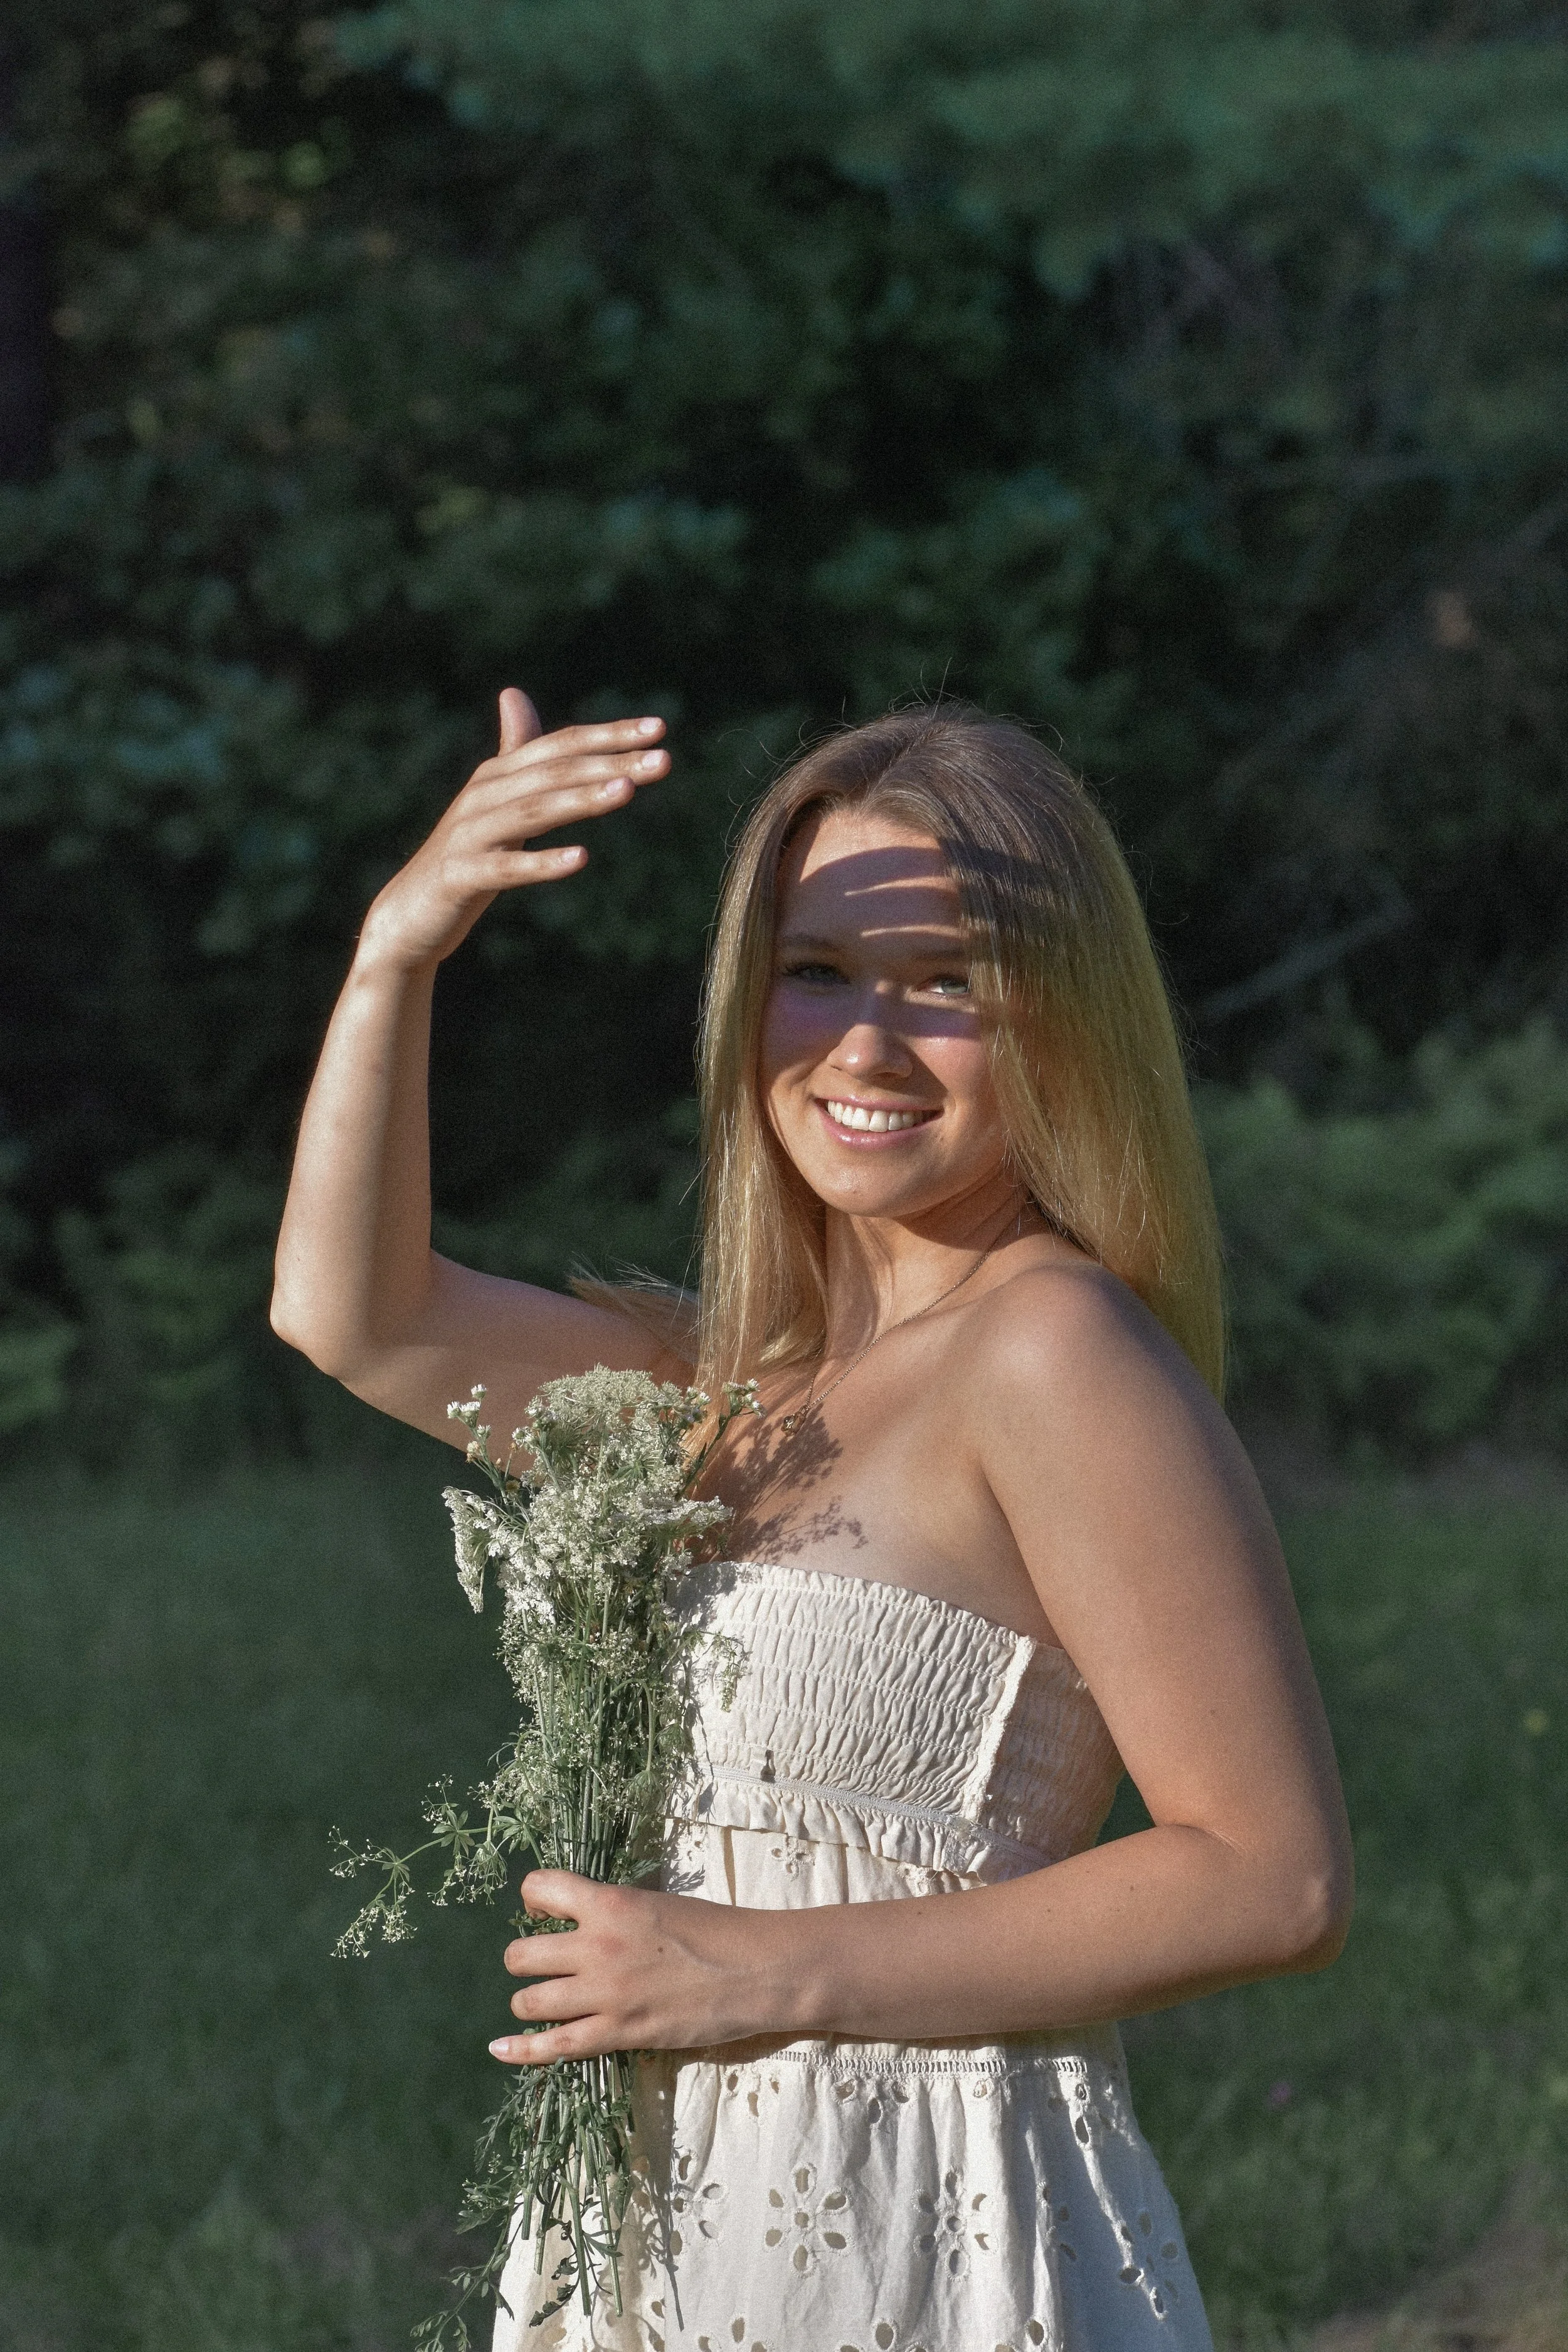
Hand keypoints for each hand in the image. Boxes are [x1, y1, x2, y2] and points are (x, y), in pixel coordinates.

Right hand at [356, 688, 668, 971]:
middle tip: (662, 761)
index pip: (561, 745)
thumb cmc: (463, 855)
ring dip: (580, 801)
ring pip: (531, 811)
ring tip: (626, 793)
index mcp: (498, 775)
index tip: (658, 728)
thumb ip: (514, 755)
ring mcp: (469, 834)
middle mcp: (483, 794)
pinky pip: (505, 868)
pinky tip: (580, 859)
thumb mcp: (493, 801)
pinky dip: (542, 863)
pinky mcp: (459, 875)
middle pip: (554, 772)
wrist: (409, 913)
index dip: (608, 735)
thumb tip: (513, 694)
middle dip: (610, 764)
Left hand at [488, 1870, 791, 2063]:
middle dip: (525, 1959)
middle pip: (522, 1954)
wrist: (755, 1970)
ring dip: (528, 2001)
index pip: (540, 1888)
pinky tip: (499, 2048)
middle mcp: (597, 1946)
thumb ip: (615, 1912)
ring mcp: (605, 1993)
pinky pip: (554, 2046)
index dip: (533, 1900)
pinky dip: (521, 2049)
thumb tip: (583, 1920)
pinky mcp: (619, 2033)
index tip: (542, 1913)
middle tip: (545, 1965)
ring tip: (540, 2001)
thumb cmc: (715, 1930)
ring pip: (530, 2000)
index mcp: (610, 1903)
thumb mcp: (656, 1904)